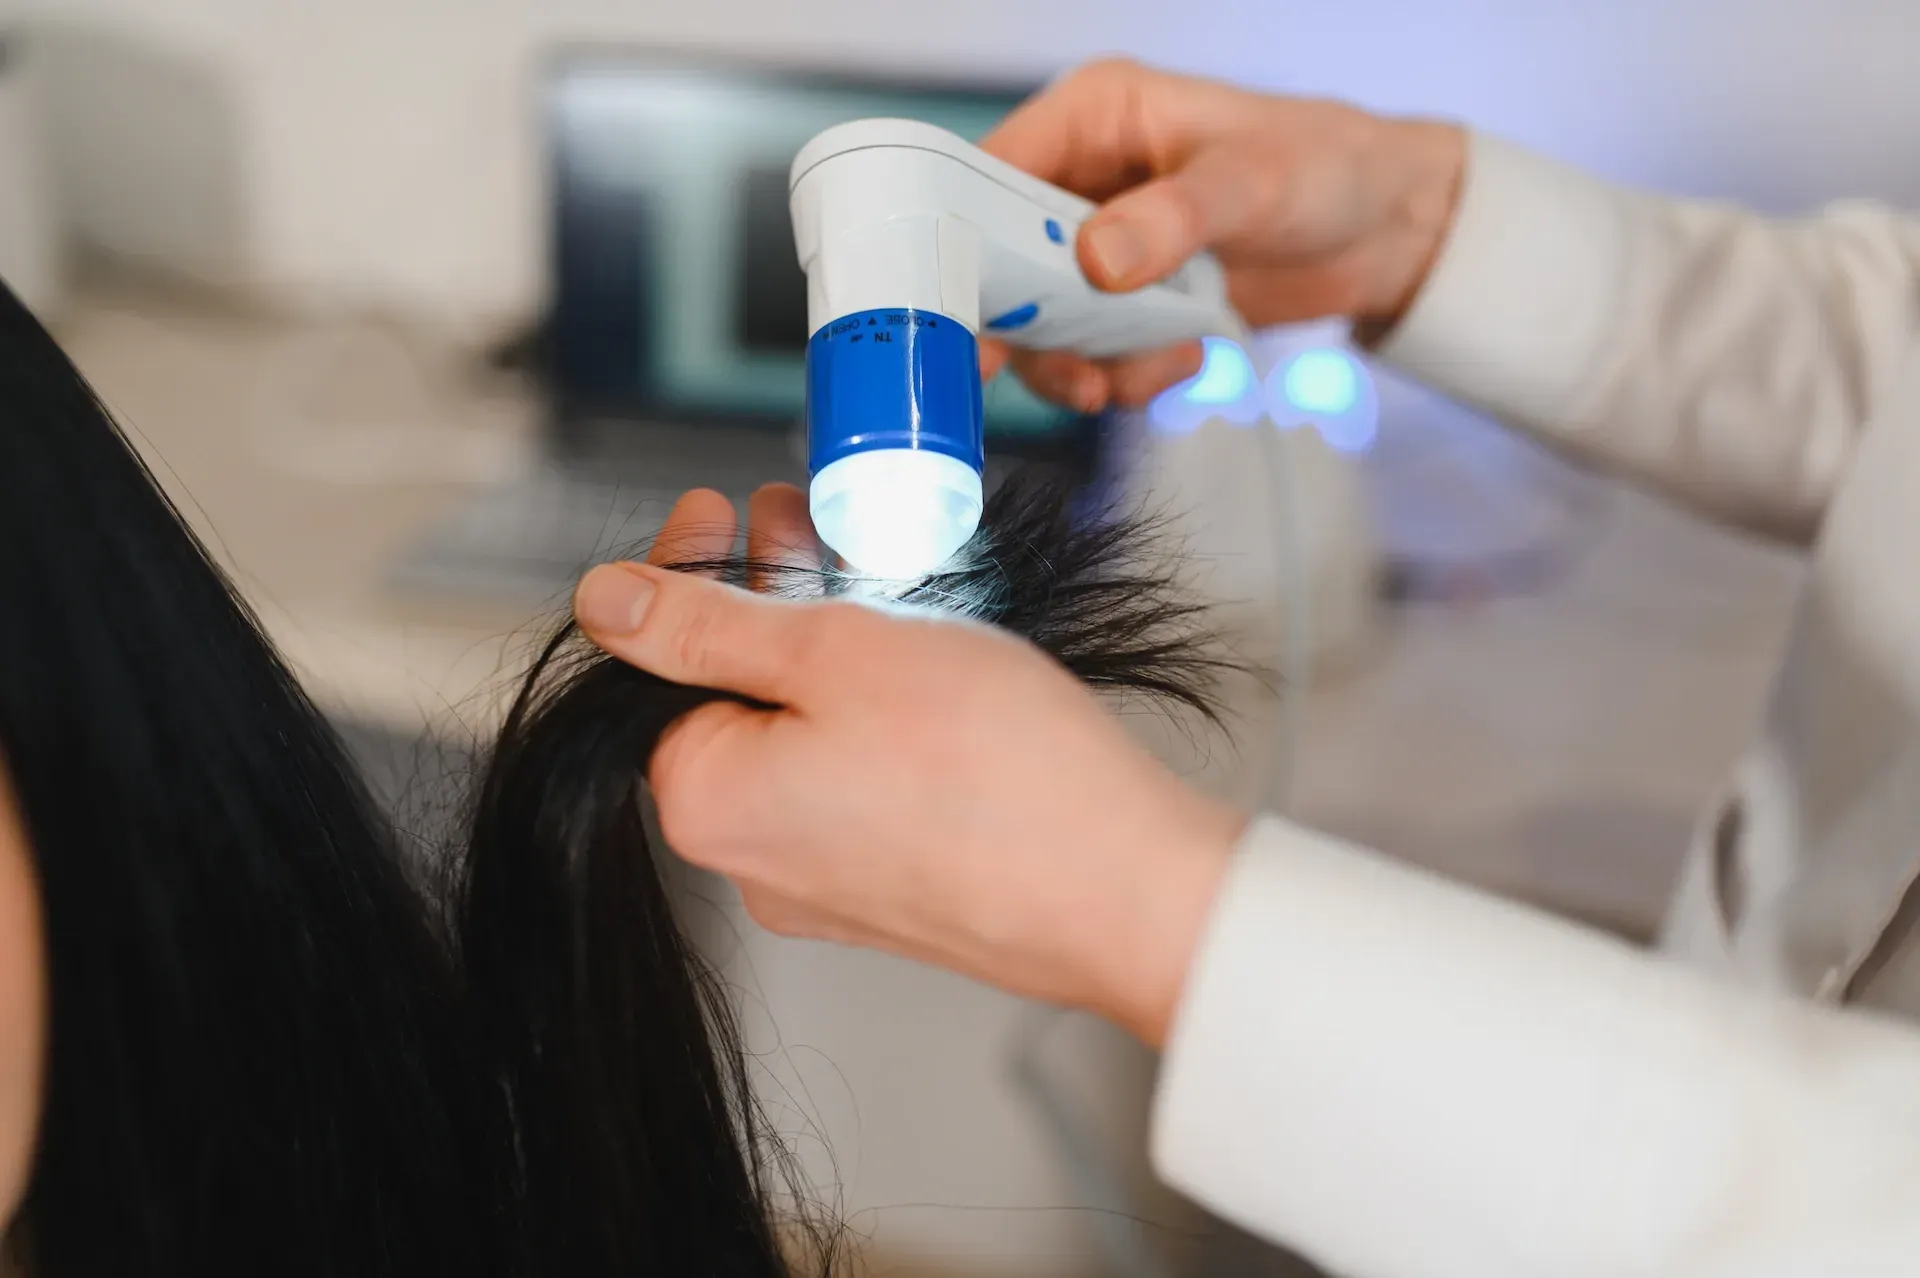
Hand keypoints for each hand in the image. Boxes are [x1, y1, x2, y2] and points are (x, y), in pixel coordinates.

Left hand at [577, 486, 1245, 1045]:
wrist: (1122, 888)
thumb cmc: (989, 767)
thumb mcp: (831, 650)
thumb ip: (706, 623)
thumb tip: (603, 600)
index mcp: (707, 801)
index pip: (655, 664)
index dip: (684, 569)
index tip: (721, 506)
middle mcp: (752, 859)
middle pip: (730, 697)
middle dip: (763, 595)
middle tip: (807, 521)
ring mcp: (827, 883)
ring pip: (800, 732)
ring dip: (826, 645)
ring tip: (878, 573)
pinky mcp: (896, 888)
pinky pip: (856, 778)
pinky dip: (873, 708)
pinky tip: (925, 658)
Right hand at [978, 58, 1465, 410]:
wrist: (1385, 232)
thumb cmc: (1326, 169)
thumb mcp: (1252, 184)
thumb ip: (1172, 220)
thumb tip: (1096, 260)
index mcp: (1092, 118)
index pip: (986, 174)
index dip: (964, 245)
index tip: (975, 314)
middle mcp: (1079, 180)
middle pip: (1000, 264)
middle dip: (1031, 328)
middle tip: (1070, 374)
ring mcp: (1098, 246)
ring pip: (1041, 322)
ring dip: (1086, 364)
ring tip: (1151, 368)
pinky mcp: (1124, 301)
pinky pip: (1092, 353)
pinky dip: (1128, 374)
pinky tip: (1183, 358)